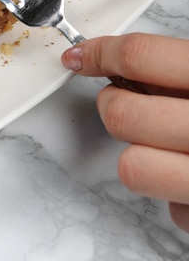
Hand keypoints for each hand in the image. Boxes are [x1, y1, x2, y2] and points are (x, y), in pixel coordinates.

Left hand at [61, 32, 188, 231]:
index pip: (139, 55)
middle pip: (121, 112)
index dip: (99, 52)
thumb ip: (177, 67)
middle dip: (111, 105)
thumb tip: (121, 60)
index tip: (81, 56)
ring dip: (136, 154)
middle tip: (125, 102)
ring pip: (131, 167)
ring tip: (158, 143)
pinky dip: (171, 191)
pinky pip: (169, 207)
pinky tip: (188, 174)